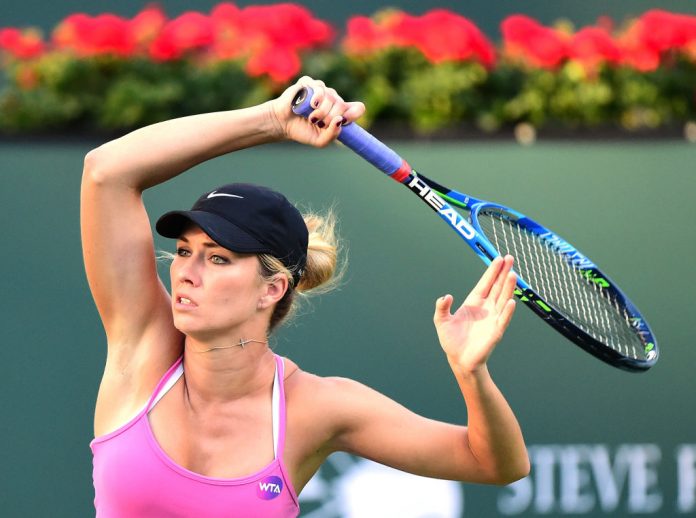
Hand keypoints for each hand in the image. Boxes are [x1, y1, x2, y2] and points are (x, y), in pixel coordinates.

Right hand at [269, 76, 364, 146]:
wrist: (282, 124)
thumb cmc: (302, 131)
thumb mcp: (321, 141)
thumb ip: (333, 135)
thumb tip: (340, 119)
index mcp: (338, 111)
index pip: (357, 108)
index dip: (354, 114)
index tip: (344, 121)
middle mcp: (332, 99)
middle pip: (342, 104)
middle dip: (331, 117)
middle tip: (320, 124)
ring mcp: (321, 90)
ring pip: (331, 97)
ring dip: (322, 112)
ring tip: (311, 118)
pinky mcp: (308, 83)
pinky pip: (319, 87)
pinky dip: (316, 98)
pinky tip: (311, 105)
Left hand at [433, 255, 516, 373]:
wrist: (459, 360)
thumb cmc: (452, 340)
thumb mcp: (441, 321)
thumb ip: (441, 308)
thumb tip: (446, 297)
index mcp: (474, 302)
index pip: (485, 283)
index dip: (492, 271)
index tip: (499, 258)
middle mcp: (486, 308)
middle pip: (497, 287)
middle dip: (503, 273)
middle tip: (510, 258)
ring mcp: (493, 318)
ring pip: (503, 299)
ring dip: (508, 288)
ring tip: (512, 274)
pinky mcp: (496, 331)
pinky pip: (503, 319)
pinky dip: (508, 311)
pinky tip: (512, 301)